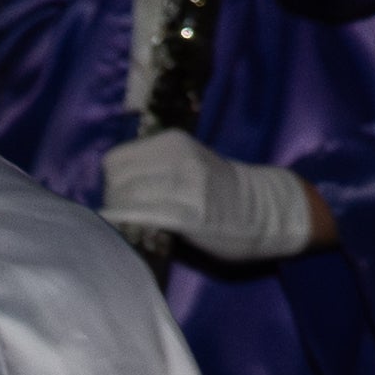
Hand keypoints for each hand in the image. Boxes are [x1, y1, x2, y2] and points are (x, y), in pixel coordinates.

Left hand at [96, 129, 322, 265]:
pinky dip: (126, 224)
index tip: (120, 196)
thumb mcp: (189, 161)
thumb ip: (155, 166)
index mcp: (172, 142)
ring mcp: (183, 186)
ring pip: (125, 198)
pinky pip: (142, 216)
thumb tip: (115, 186)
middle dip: (113, 200)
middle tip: (124, 216)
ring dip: (120, 214)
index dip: (112, 182)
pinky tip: (126, 231)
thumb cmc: (222, 190)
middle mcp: (176, 159)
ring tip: (130, 225)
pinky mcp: (189, 216)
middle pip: (116, 181)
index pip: (116, 160)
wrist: (263, 210)